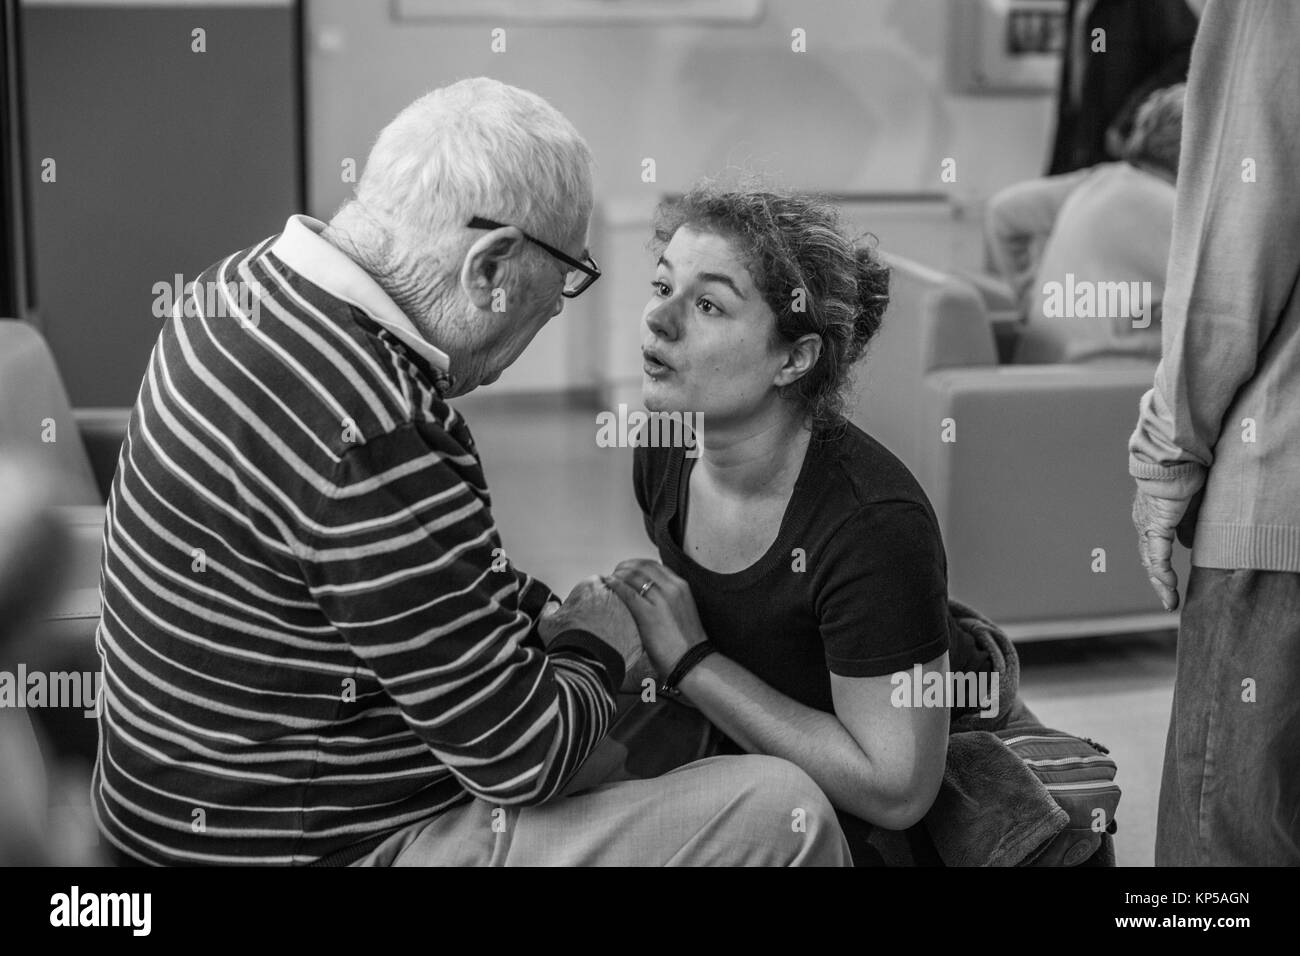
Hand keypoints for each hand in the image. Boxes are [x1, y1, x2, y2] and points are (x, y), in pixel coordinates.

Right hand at [538, 576, 647, 691]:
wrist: (584, 663)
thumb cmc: (566, 640)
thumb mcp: (548, 622)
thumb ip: (550, 610)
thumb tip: (551, 607)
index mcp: (593, 585)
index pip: (596, 584)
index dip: (591, 597)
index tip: (588, 609)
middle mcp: (616, 594)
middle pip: (616, 595)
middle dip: (610, 605)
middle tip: (601, 621)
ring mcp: (632, 612)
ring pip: (630, 611)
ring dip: (624, 619)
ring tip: (610, 636)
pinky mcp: (641, 631)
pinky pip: (637, 630)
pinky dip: (631, 637)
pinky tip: (619, 646)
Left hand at [604, 559, 707, 676]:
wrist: (691, 661)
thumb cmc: (684, 642)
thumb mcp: (679, 611)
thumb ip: (666, 600)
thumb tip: (646, 598)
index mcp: (681, 586)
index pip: (653, 565)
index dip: (636, 564)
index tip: (625, 569)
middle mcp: (673, 588)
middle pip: (642, 566)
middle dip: (625, 567)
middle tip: (614, 573)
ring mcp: (662, 599)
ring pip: (633, 576)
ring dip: (618, 574)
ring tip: (608, 580)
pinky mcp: (649, 613)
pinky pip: (628, 592)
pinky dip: (615, 585)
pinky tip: (608, 585)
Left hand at [1132, 487, 1190, 610]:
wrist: (1174, 459)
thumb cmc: (1183, 477)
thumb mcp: (1190, 507)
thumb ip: (1188, 526)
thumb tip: (1188, 545)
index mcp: (1152, 520)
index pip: (1153, 550)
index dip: (1160, 570)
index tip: (1169, 587)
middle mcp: (1145, 525)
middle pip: (1149, 559)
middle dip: (1158, 582)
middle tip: (1169, 601)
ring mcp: (1147, 525)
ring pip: (1151, 560)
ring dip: (1160, 583)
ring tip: (1170, 601)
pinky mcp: (1156, 525)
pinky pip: (1157, 553)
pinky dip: (1162, 571)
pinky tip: (1168, 585)